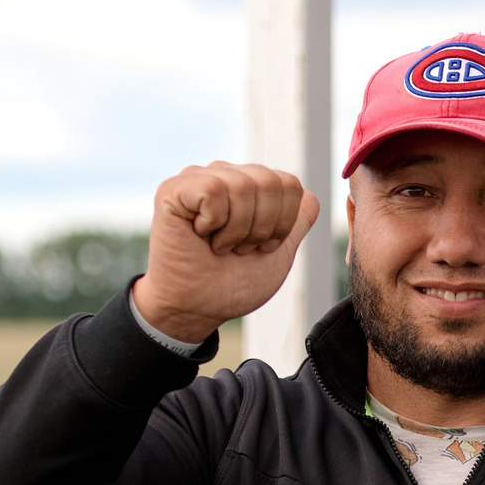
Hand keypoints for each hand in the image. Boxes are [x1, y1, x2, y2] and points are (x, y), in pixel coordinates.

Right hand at [130, 162, 321, 343]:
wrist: (197, 309)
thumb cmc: (232, 285)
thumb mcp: (277, 255)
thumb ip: (296, 224)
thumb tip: (310, 197)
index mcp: (250, 187)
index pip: (290, 184)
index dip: (282, 223)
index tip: (259, 247)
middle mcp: (225, 176)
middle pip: (271, 182)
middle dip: (262, 228)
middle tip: (239, 249)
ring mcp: (199, 179)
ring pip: (243, 186)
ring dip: (236, 231)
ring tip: (219, 246)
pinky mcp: (174, 189)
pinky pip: (212, 191)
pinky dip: (213, 223)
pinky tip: (200, 235)